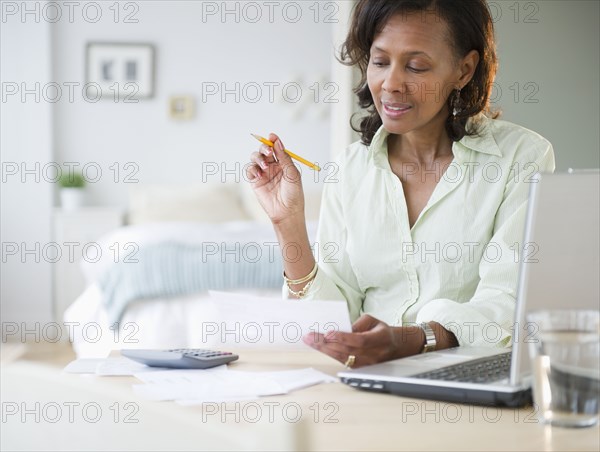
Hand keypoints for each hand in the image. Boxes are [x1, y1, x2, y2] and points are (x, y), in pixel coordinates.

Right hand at [246, 133, 304, 223]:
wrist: (287, 211)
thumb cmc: (293, 193)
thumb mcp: (292, 173)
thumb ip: (284, 158)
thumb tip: (277, 142)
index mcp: (283, 163)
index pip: (276, 148)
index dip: (273, 140)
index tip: (272, 136)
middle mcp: (272, 166)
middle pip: (264, 150)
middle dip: (264, 147)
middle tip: (268, 151)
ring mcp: (263, 173)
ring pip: (255, 157)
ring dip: (259, 158)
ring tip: (265, 167)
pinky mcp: (255, 181)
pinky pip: (250, 169)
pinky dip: (253, 168)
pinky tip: (259, 174)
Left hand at [302, 314, 425, 367]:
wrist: (395, 347)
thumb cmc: (381, 331)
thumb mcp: (373, 321)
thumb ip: (359, 323)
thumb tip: (342, 329)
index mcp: (380, 339)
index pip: (360, 341)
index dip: (343, 338)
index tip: (328, 333)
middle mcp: (374, 355)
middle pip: (347, 351)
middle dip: (325, 343)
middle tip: (310, 337)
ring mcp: (367, 364)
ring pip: (342, 358)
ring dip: (324, 349)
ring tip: (309, 341)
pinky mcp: (360, 368)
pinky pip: (342, 361)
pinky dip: (329, 353)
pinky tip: (319, 347)